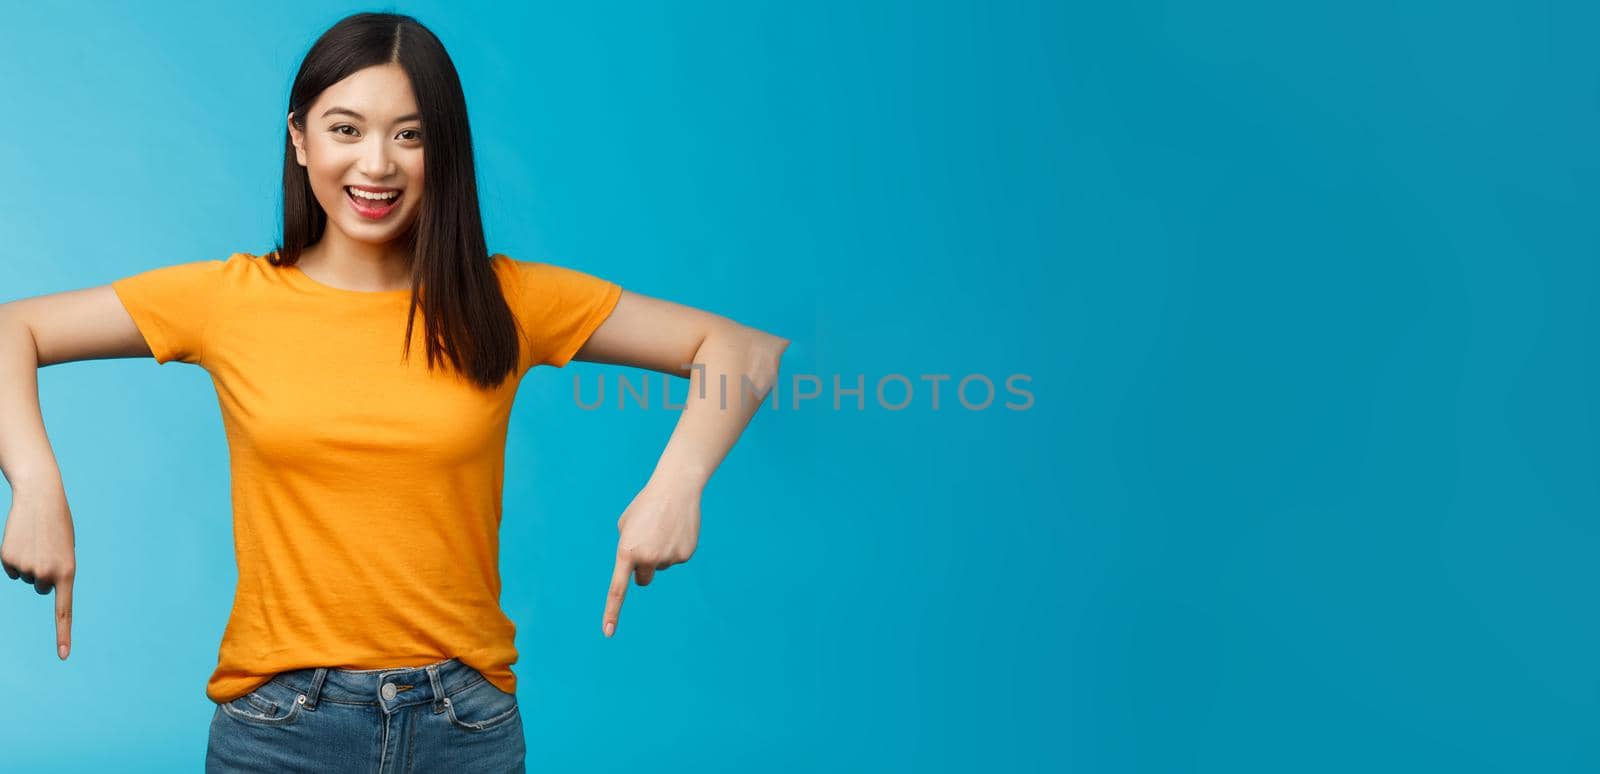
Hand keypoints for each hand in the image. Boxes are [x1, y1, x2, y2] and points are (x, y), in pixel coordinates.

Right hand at [2, 481, 76, 659]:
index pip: (64, 610)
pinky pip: (11, 570)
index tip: (63, 656)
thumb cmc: (58, 525)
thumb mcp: (66, 551)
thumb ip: (58, 572)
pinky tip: (21, 541)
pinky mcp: (7, 561)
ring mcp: (25, 569)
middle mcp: (46, 574)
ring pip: (26, 578)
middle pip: (41, 589)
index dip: (63, 634)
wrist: (40, 498)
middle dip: (43, 573)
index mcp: (67, 572)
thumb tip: (43, 585)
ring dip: (29, 562)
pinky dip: (15, 557)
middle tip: (46, 550)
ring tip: (35, 541)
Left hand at [603, 477, 700, 637]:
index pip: (617, 588)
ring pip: (661, 566)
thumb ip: (627, 549)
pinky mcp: (684, 556)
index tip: (608, 632)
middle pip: (643, 579)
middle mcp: (646, 558)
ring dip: (660, 552)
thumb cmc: (646, 505)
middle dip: (644, 568)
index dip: (612, 611)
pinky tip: (677, 530)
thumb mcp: (627, 525)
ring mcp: (667, 559)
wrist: (676, 488)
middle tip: (648, 544)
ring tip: (663, 528)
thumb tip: (639, 569)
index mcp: (626, 551)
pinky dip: (676, 548)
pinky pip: (676, 559)